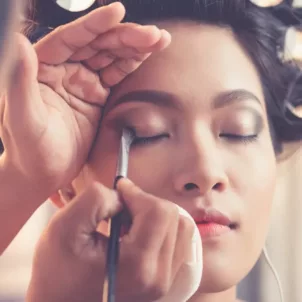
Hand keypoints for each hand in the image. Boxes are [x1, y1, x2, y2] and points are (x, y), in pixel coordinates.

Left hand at [0, 2, 170, 202]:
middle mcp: (63, 69)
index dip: (95, 24)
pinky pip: (116, 75)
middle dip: (126, 37)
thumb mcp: (22, 119)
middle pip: (97, 44)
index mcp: (42, 67)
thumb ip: (20, 81)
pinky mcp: (95, 95)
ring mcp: (81, 82)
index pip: (71, 38)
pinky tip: (147, 56)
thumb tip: (18, 40)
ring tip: (159, 40)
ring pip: (110, 56)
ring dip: (134, 47)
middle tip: (153, 35)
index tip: (119, 11)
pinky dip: (132, 64)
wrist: (43, 172)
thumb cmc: (28, 150)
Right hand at [27, 179, 193, 301]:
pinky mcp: (163, 281)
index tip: (118, 191)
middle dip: (145, 203)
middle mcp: (158, 278)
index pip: (159, 212)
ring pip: (179, 228)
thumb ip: (96, 199)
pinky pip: (177, 242)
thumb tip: (123, 194)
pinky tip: (135, 233)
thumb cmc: (58, 271)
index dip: (138, 193)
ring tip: (128, 220)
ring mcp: (164, 282)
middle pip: (172, 217)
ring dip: (155, 214)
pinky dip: (160, 228)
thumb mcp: (64, 228)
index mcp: (137, 266)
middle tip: (120, 207)